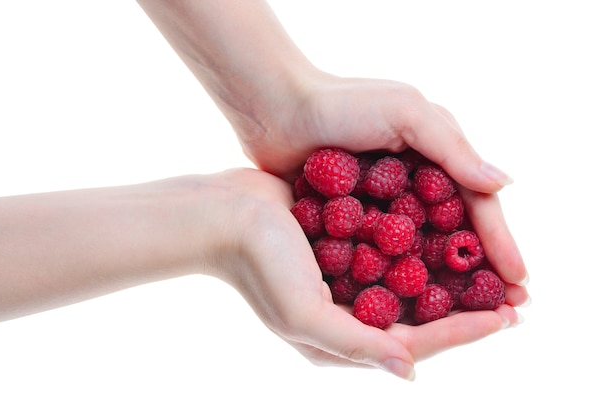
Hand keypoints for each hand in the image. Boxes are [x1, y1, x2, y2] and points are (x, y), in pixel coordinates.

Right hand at [210, 168, 522, 379]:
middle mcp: (349, 315)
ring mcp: (347, 282)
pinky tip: (451, 235)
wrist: (224, 215)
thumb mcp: (303, 315)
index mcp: (340, 340)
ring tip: (493, 271)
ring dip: (452, 279)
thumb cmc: (259, 266)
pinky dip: (425, 249)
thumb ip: (355, 345)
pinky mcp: (345, 250)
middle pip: (421, 319)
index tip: (506, 318)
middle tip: (515, 300)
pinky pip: (394, 254)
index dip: (462, 333)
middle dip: (467, 310)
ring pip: (412, 286)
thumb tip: (409, 373)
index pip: (414, 344)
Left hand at [236, 74, 529, 299]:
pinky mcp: (352, 221)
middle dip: (480, 273)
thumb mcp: (405, 112)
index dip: (499, 243)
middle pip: (454, 236)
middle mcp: (415, 185)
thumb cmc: (342, 103)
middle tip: (509, 311)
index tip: (521, 281)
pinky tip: (410, 310)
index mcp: (436, 157)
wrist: (276, 110)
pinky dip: (397, 279)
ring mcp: (383, 205)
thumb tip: (505, 185)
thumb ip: (452, 149)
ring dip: (444, 285)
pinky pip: (382, 256)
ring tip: (465, 323)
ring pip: (421, 252)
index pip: (476, 206)